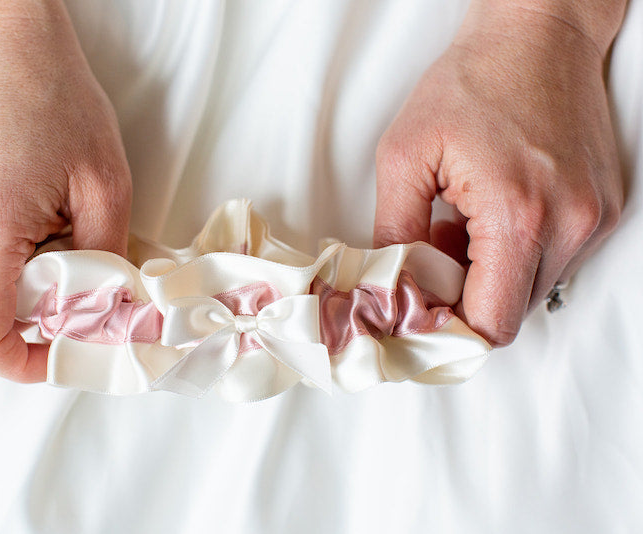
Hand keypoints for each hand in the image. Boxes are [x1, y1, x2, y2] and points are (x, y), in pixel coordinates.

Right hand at [0, 1, 130, 381]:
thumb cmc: (55, 99)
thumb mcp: (106, 184)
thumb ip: (108, 260)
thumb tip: (105, 312)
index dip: (23, 363)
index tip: (59, 354)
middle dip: (36, 304)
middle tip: (75, 261)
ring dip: (16, 273)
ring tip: (46, 220)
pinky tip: (20, 206)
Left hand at [373, 3, 624, 345]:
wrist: (537, 35)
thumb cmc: (474, 81)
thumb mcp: (405, 155)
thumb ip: (394, 232)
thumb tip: (392, 286)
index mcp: (518, 216)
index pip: (492, 324)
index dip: (451, 329)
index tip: (421, 311)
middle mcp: (569, 224)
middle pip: (511, 311)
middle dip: (464, 296)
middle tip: (432, 253)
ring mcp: (593, 218)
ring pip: (532, 288)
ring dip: (490, 274)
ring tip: (461, 224)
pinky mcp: (603, 209)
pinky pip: (555, 259)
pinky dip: (517, 252)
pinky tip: (491, 214)